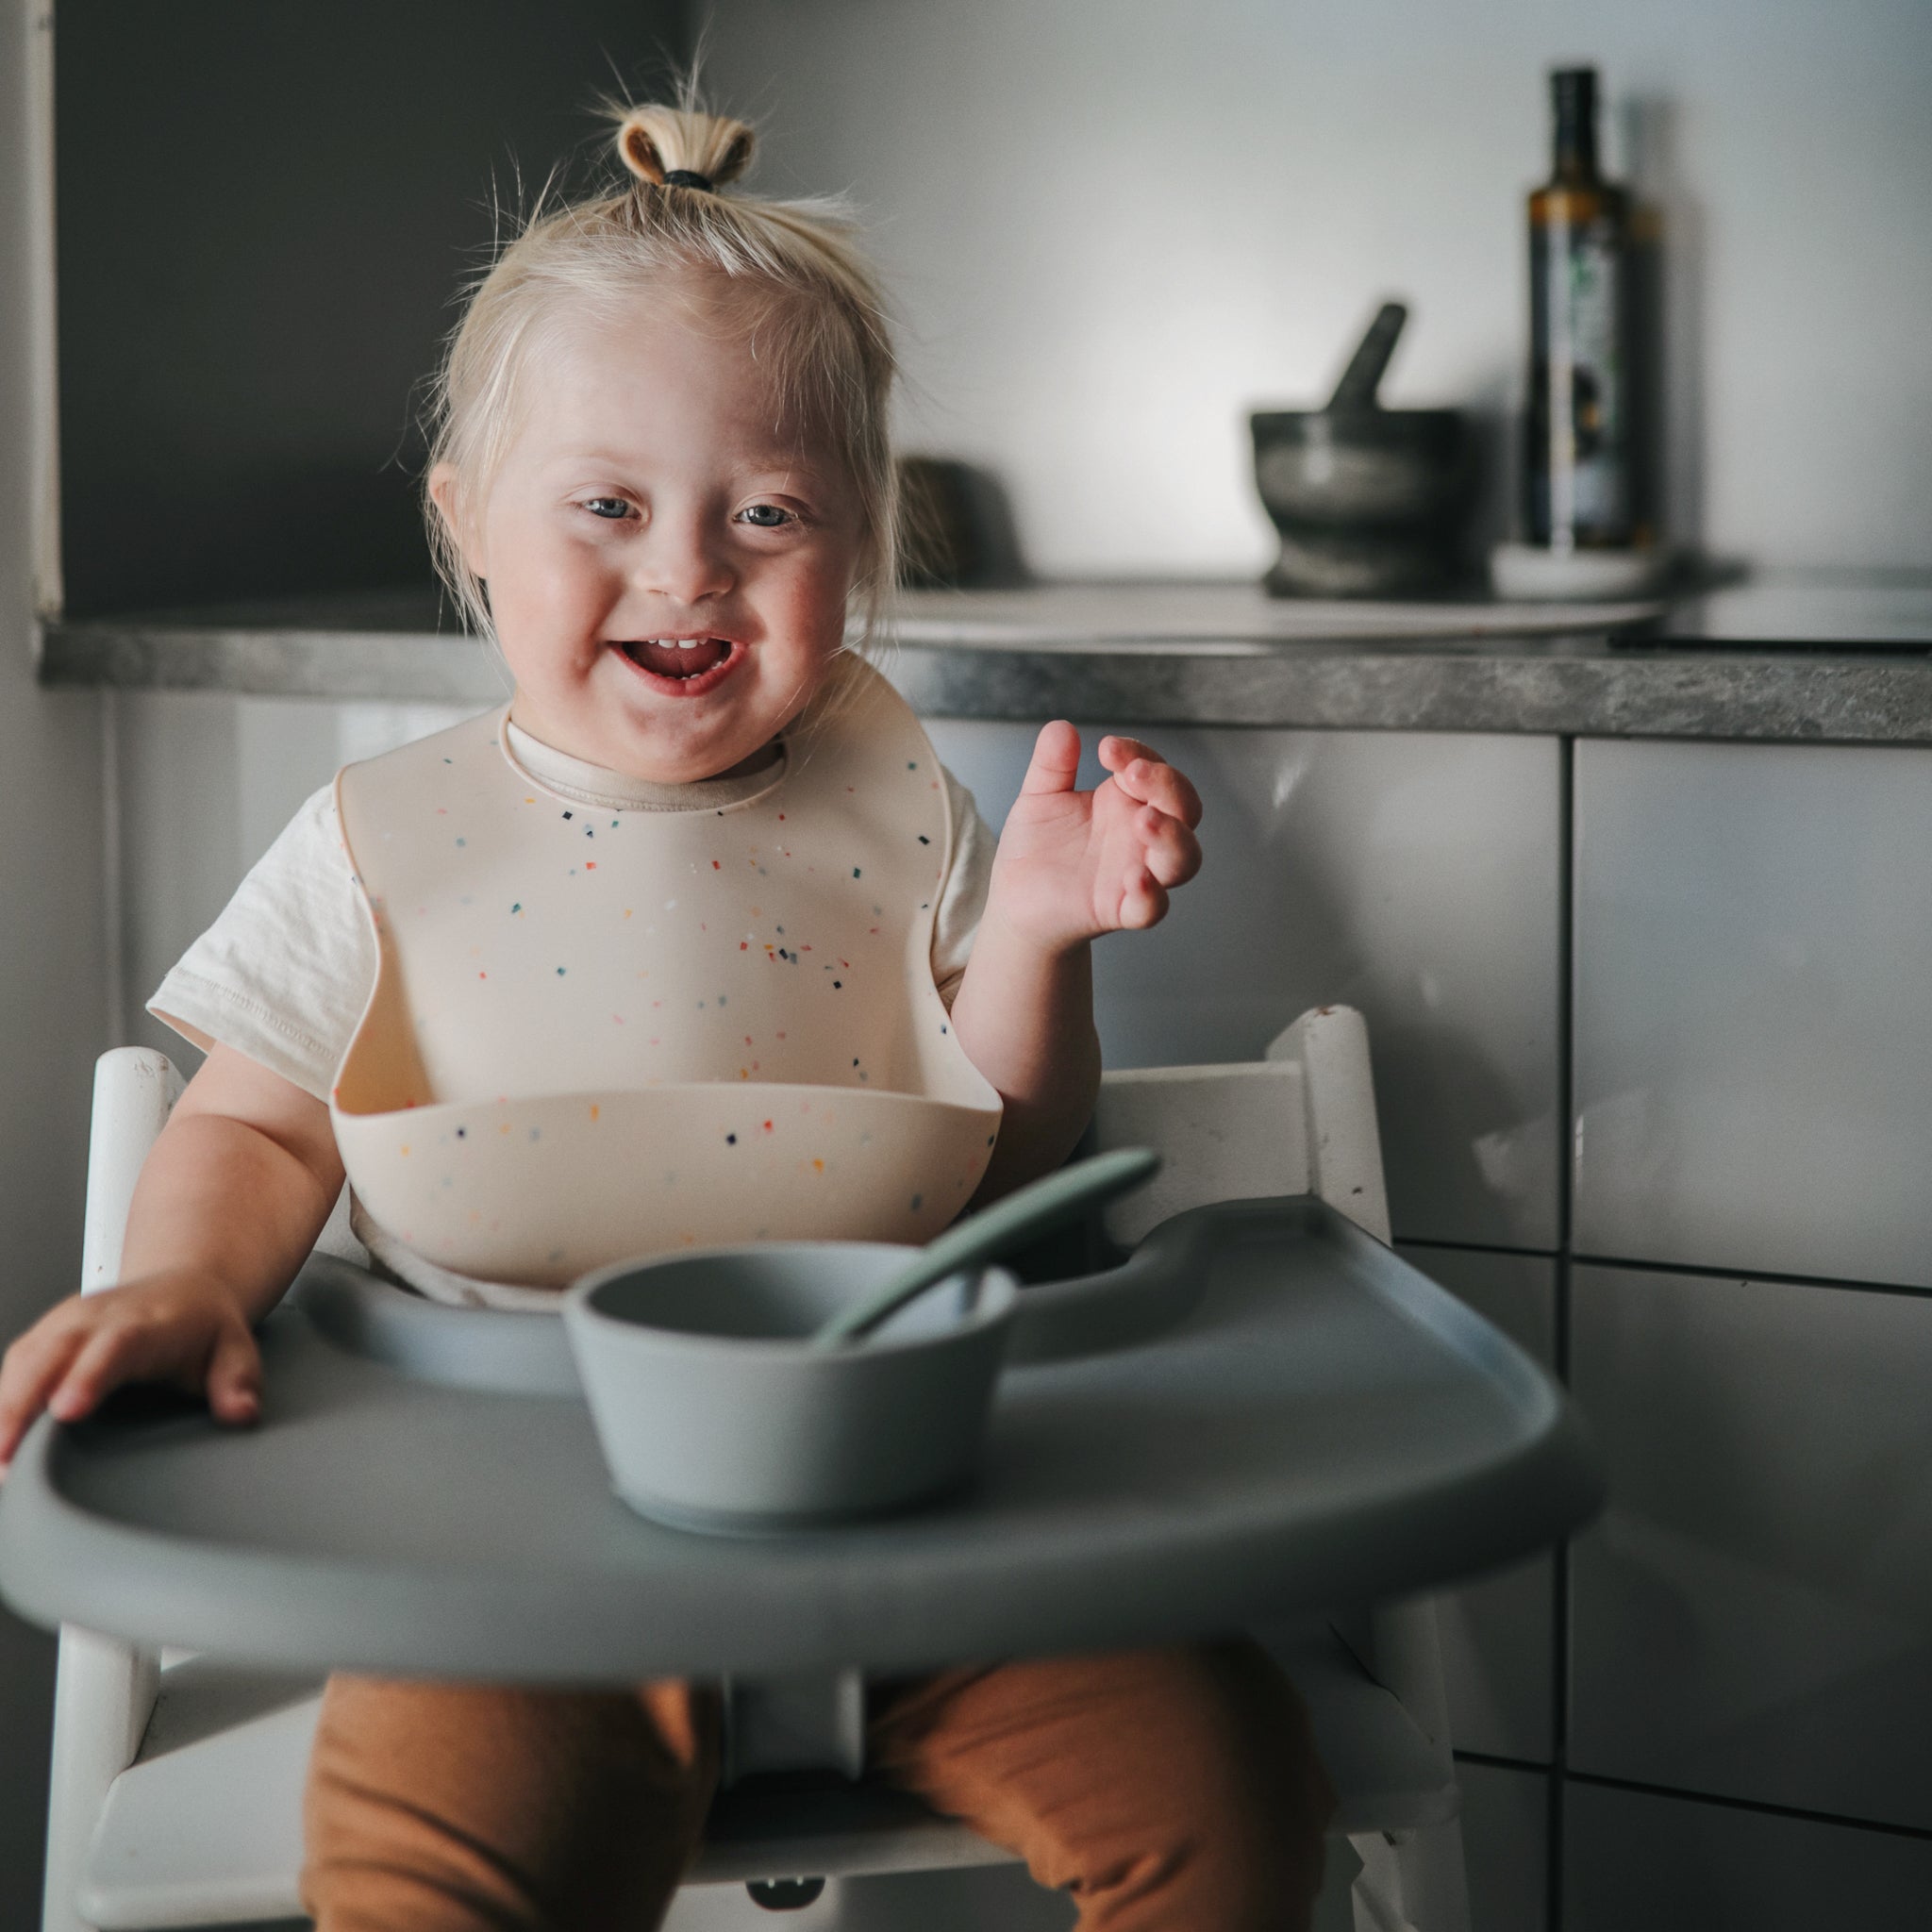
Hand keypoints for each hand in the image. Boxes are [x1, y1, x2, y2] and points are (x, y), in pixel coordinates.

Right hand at [0, 1271, 261, 1470]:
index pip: (113, 1346)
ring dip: (2, 1410)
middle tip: (6, 1457)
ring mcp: (64, 1325)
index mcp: (146, 1322)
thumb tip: (241, 1412)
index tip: (66, 1410)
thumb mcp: (236, 1348)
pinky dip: (0, 1405)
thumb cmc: (203, 1324)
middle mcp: (97, 1317)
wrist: (184, 1286)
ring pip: (22, 1362)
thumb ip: (239, 1381)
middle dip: (21, 1404)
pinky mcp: (43, 1338)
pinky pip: (13, 1368)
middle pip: (50, 1355)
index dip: (87, 1376)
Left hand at [984, 722, 1202, 952]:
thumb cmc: (1038, 848)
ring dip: (1172, 836)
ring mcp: (1137, 873)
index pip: (1154, 770)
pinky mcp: (1121, 910)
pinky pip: (1152, 908)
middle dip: (1168, 786)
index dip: (1139, 754)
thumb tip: (1061, 727)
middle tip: (1133, 774)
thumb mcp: (1039, 797)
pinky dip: (1151, 894)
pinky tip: (1134, 878)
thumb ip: (1051, 765)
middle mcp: (1140, 836)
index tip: (1108, 749)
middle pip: (1184, 809)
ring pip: (1184, 858)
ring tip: (1144, 819)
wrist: (1015, 898)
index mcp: (1126, 802)